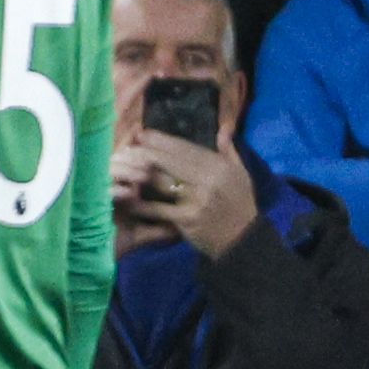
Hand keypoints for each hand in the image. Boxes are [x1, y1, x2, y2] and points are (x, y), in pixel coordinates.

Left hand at [114, 132, 258, 257]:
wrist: (242, 240)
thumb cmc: (240, 205)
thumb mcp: (241, 174)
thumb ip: (229, 150)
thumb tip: (223, 127)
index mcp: (220, 167)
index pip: (187, 149)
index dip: (164, 141)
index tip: (145, 134)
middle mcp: (208, 180)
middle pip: (172, 161)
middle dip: (149, 151)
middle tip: (130, 144)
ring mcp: (196, 200)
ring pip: (164, 181)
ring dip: (142, 172)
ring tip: (126, 164)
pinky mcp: (186, 219)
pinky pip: (160, 208)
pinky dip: (144, 204)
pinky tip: (129, 197)